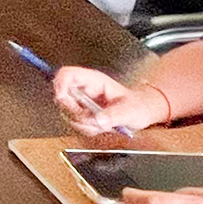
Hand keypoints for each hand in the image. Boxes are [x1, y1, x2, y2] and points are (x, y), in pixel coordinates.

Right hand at [53, 66, 172, 135]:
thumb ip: (113, 115)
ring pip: (67, 113)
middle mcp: (84, 89)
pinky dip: (87, 129)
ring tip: (103, 125)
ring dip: (84, 123)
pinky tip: (101, 127)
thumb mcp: (130, 110)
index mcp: (93, 81)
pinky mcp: (82, 113)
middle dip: (76, 112)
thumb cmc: (138, 106)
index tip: (62, 98)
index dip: (60, 84)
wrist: (142, 113)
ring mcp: (82, 101)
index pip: (67, 74)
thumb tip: (97, 120)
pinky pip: (75, 122)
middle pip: (62, 96)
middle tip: (93, 119)